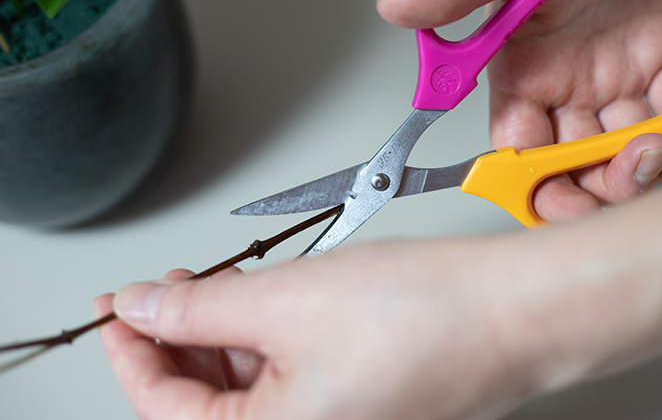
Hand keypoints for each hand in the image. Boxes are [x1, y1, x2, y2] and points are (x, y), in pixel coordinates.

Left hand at [96, 241, 538, 419]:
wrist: (514, 309)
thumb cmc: (422, 313)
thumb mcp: (283, 299)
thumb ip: (197, 308)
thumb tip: (141, 308)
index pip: (167, 411)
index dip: (131, 353)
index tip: (116, 311)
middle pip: (208, 404)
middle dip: (180, 340)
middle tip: (166, 289)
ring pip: (251, 389)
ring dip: (225, 335)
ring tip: (222, 285)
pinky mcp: (362, 404)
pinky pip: (292, 379)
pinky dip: (268, 340)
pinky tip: (267, 302)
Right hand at [376, 0, 661, 221]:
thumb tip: (398, 7)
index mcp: (518, 71)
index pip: (519, 152)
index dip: (541, 186)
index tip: (571, 198)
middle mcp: (561, 85)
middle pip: (578, 165)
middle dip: (612, 182)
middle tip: (644, 162)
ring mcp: (610, 79)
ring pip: (631, 148)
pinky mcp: (657, 63)